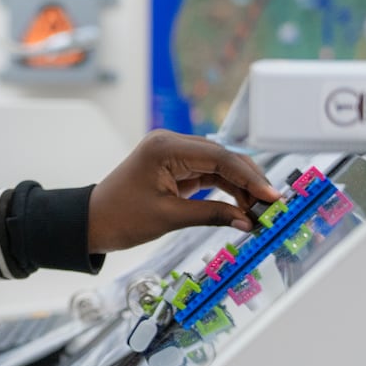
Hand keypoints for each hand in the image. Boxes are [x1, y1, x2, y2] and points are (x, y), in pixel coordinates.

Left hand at [87, 130, 280, 252]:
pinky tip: (243, 207)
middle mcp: (171, 143)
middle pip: (223, 157)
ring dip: (241, 187)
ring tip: (261, 211)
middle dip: (249, 181)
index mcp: (165, 147)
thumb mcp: (169, 217)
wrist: (93, 221)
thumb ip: (212, 215)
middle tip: (272, 206)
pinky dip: (227, 190)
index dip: (249, 177)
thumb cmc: (121, 217)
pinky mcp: (175, 167)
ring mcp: (174, 154)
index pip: (219, 156)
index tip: (271, 196)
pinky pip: (209, 174)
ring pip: (219, 166)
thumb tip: (248, 221)